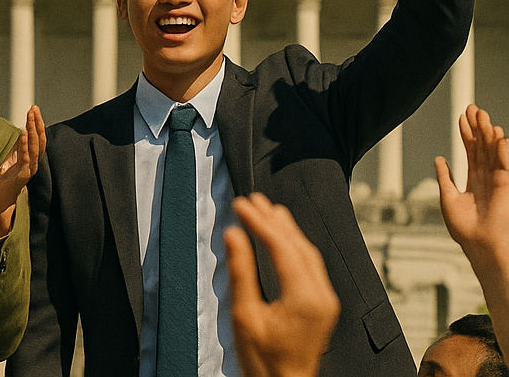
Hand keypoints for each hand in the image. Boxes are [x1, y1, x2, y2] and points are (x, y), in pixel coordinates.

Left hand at [0, 105, 43, 237]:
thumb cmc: (4, 179)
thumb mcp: (10, 156)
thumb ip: (17, 145)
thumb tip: (21, 128)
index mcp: (32, 158)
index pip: (38, 137)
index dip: (38, 123)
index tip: (34, 109)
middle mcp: (34, 163)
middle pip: (40, 140)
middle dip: (37, 123)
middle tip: (34, 109)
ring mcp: (29, 170)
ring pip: (35, 148)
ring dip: (33, 131)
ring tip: (30, 117)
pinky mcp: (23, 176)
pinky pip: (26, 158)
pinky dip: (24, 145)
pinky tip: (23, 133)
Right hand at [225, 193, 338, 376]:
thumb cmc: (264, 360)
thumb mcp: (245, 315)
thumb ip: (241, 272)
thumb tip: (234, 235)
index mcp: (304, 298)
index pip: (282, 247)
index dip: (260, 222)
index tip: (241, 204)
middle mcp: (321, 296)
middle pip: (298, 245)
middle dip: (274, 219)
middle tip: (253, 199)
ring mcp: (325, 300)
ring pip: (308, 252)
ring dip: (286, 229)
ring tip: (267, 209)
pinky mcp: (323, 304)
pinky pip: (312, 264)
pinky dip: (295, 245)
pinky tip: (283, 237)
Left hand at [436, 105, 508, 271]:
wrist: (479, 245)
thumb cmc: (465, 229)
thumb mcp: (449, 199)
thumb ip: (445, 178)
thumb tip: (439, 159)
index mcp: (473, 182)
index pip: (470, 152)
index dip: (466, 134)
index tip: (462, 117)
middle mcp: (486, 178)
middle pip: (482, 147)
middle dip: (477, 128)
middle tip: (472, 107)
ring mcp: (497, 181)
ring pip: (493, 152)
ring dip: (488, 133)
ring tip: (482, 115)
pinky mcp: (506, 186)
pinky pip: (504, 165)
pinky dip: (502, 151)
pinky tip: (498, 137)